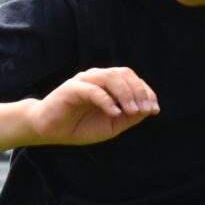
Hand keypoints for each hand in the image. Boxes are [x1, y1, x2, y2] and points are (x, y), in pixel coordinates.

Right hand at [33, 67, 157, 145]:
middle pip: (123, 74)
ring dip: (125, 94)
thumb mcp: (111, 126)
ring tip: (132, 111)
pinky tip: (114, 112)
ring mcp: (84, 81)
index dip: (146, 91)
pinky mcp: (71, 88)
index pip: (132, 78)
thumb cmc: (79, 127)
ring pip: (110, 77)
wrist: (49, 130)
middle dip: (138, 91)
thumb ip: (129, 117)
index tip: (154, 109)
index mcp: (108, 84)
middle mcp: (97, 78)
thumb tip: (149, 110)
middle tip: (145, 110)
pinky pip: (92, 89)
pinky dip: (106, 99)